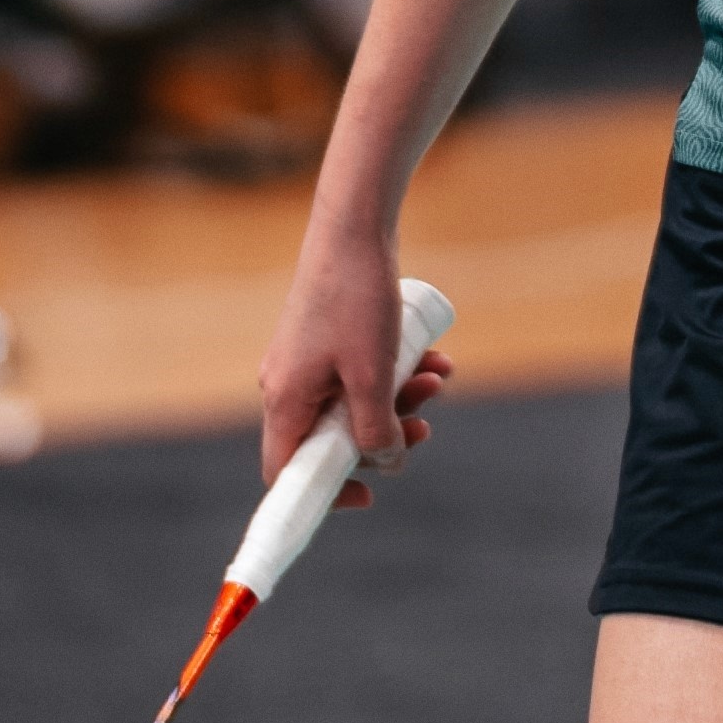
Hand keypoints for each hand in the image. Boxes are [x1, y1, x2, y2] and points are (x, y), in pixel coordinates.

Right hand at [258, 222, 455, 507]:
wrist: (354, 228)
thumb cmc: (356, 301)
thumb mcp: (372, 376)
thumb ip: (378, 429)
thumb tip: (388, 465)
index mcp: (284, 401)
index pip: (285, 472)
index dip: (324, 494)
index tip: (368, 494)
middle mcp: (287, 386)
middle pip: (331, 439)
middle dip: (383, 436)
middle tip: (424, 427)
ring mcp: (305, 362)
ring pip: (353, 405)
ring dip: (399, 399)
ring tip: (437, 379)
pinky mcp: (325, 341)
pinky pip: (359, 374)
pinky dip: (394, 373)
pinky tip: (433, 359)